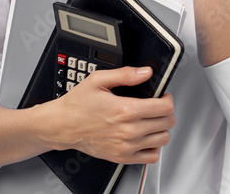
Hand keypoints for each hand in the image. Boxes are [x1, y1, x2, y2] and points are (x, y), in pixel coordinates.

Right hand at [46, 66, 174, 163]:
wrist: (62, 126)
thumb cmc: (77, 105)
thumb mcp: (98, 80)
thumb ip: (125, 74)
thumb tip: (145, 72)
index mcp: (125, 110)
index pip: (164, 107)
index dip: (167, 98)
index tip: (162, 96)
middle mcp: (128, 130)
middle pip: (166, 122)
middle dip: (166, 111)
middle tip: (157, 106)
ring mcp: (126, 146)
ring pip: (163, 139)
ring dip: (162, 128)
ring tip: (152, 120)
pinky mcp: (122, 157)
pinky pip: (151, 156)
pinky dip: (154, 147)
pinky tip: (146, 137)